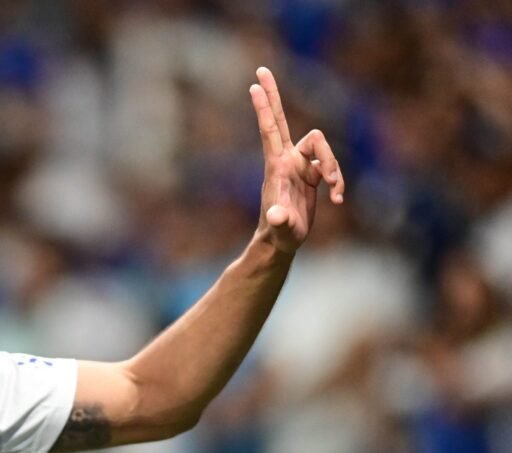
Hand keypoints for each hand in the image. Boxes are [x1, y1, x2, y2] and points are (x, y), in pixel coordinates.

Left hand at [249, 66, 344, 253]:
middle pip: (282, 120)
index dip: (265, 108)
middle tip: (261, 70)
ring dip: (335, 167)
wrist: (282, 243)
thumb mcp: (282, 230)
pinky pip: (330, 167)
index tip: (253, 85)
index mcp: (277, 167)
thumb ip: (281, 221)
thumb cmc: (280, 236)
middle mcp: (287, 161)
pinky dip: (338, 181)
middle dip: (273, 96)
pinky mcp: (311, 175)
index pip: (271, 131)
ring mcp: (299, 166)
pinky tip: (338, 200)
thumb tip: (278, 215)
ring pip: (323, 148)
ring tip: (336, 192)